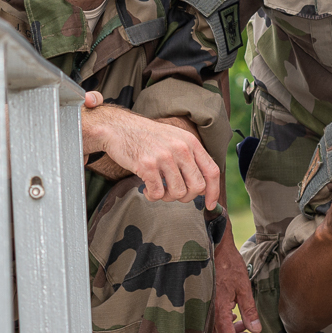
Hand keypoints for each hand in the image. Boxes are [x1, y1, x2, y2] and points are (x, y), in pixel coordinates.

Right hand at [83, 97, 220, 202]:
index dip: (214, 191)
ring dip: (168, 197)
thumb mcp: (175, 139)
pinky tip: (147, 189)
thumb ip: (190, 158)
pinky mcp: (147, 165)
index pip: (212, 171)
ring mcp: (164, 156)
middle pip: (198, 187)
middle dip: (187, 197)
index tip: (210, 204)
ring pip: (178, 193)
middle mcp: (181, 148)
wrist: (118, 128)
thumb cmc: (146, 138)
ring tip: (158, 189)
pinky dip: (153, 196)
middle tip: (173, 194)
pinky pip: (158, 194)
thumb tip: (204, 188)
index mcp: (191, 142)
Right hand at [209, 231, 261, 332]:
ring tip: (244, 327)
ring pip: (215, 330)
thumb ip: (249, 310)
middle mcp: (208, 311)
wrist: (214, 247)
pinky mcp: (205, 301)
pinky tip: (234, 316)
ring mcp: (205, 306)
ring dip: (230, 332)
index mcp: (218, 309)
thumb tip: (256, 330)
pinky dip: (224, 323)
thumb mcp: (244, 287)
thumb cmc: (229, 264)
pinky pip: (211, 321)